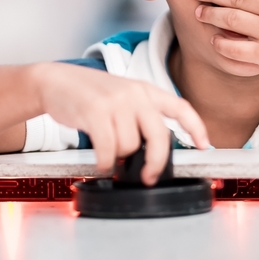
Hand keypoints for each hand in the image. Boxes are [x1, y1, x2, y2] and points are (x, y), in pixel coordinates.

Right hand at [30, 62, 208, 183]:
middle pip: (159, 136)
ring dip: (118, 157)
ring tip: (106, 151)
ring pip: (130, 146)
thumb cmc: (89, 96)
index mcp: (146, 90)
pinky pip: (108, 150)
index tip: (204, 146)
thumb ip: (139, 117)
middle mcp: (135, 94)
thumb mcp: (121, 97)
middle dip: (156, 163)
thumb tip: (151, 153)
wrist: (55, 81)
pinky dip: (105, 163)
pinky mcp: (95, 111)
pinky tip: (99, 164)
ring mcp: (116, 102)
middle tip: (149, 178)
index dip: (196, 128)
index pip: (181, 107)